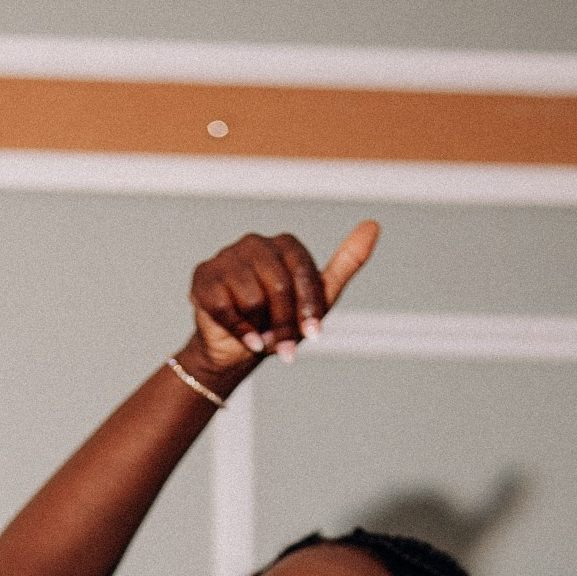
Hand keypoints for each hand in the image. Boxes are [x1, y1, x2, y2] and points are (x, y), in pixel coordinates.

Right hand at [182, 220, 379, 378]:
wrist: (239, 350)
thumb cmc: (281, 322)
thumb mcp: (320, 298)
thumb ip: (346, 264)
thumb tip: (373, 225)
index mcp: (285, 245)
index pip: (302, 272)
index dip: (308, 307)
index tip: (313, 336)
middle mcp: (254, 242)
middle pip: (278, 286)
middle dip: (284, 324)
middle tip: (283, 345)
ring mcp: (226, 256)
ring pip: (251, 298)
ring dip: (260, 329)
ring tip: (259, 334)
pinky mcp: (203, 276)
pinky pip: (224, 306)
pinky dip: (237, 330)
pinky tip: (243, 336)